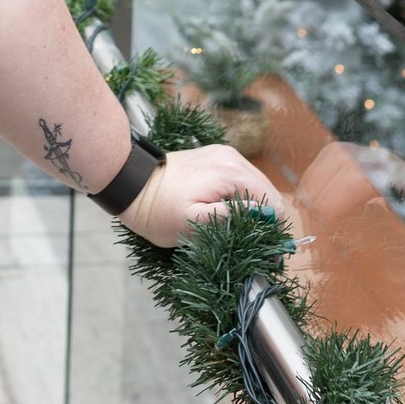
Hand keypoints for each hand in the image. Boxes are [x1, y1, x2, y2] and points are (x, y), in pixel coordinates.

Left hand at [121, 145, 286, 248]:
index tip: (260, 249)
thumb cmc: (158, 210)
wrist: (132, 183)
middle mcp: (232, 158)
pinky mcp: (216, 157)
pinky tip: (225, 210)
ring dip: (252, 208)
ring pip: (256, 187)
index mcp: (230, 173)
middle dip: (262, 218)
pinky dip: (240, 196)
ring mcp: (225, 154)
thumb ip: (230, 217)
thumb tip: (263, 214)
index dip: (270, 229)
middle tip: (247, 242)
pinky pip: (240, 179)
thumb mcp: (192, 222)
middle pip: (267, 193)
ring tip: (234, 227)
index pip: (273, 203)